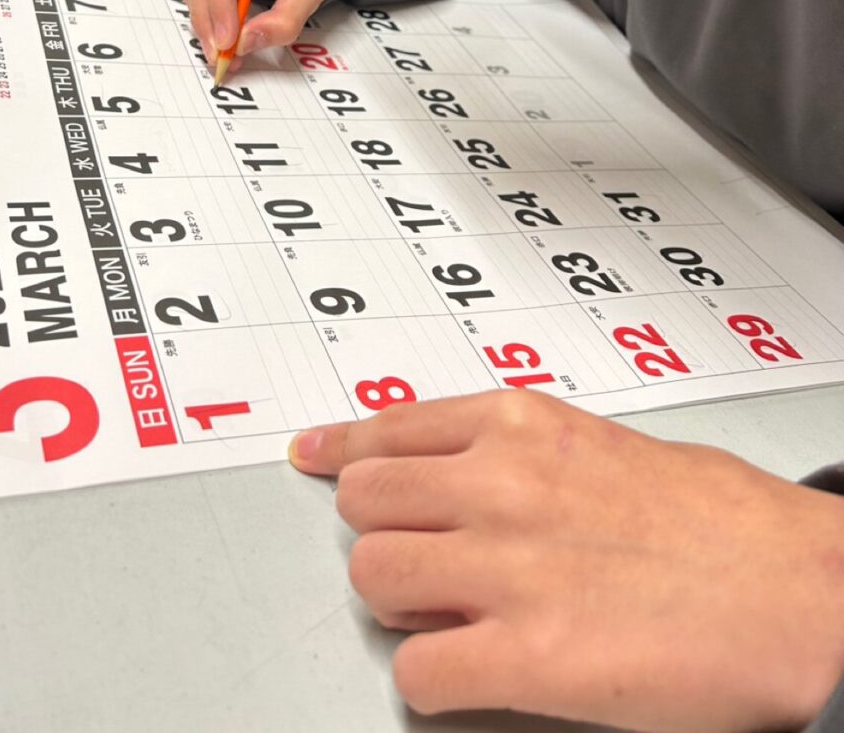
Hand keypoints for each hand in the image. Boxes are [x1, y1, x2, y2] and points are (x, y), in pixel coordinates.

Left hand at [289, 390, 843, 731]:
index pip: (388, 428)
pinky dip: (432, 682)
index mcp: (522, 427)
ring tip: (454, 616)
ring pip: (371, 579)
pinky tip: (473, 673)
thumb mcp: (607, 448)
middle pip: (364, 504)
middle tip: (425, 559)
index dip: (341, 448)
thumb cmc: (725, 525)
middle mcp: (499, 485)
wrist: (803, 594)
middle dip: (386, 534)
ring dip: (401, 606)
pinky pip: (416, 674)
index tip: (314, 455)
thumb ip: (521, 456)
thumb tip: (457, 478)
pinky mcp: (524, 658)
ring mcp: (506, 569)